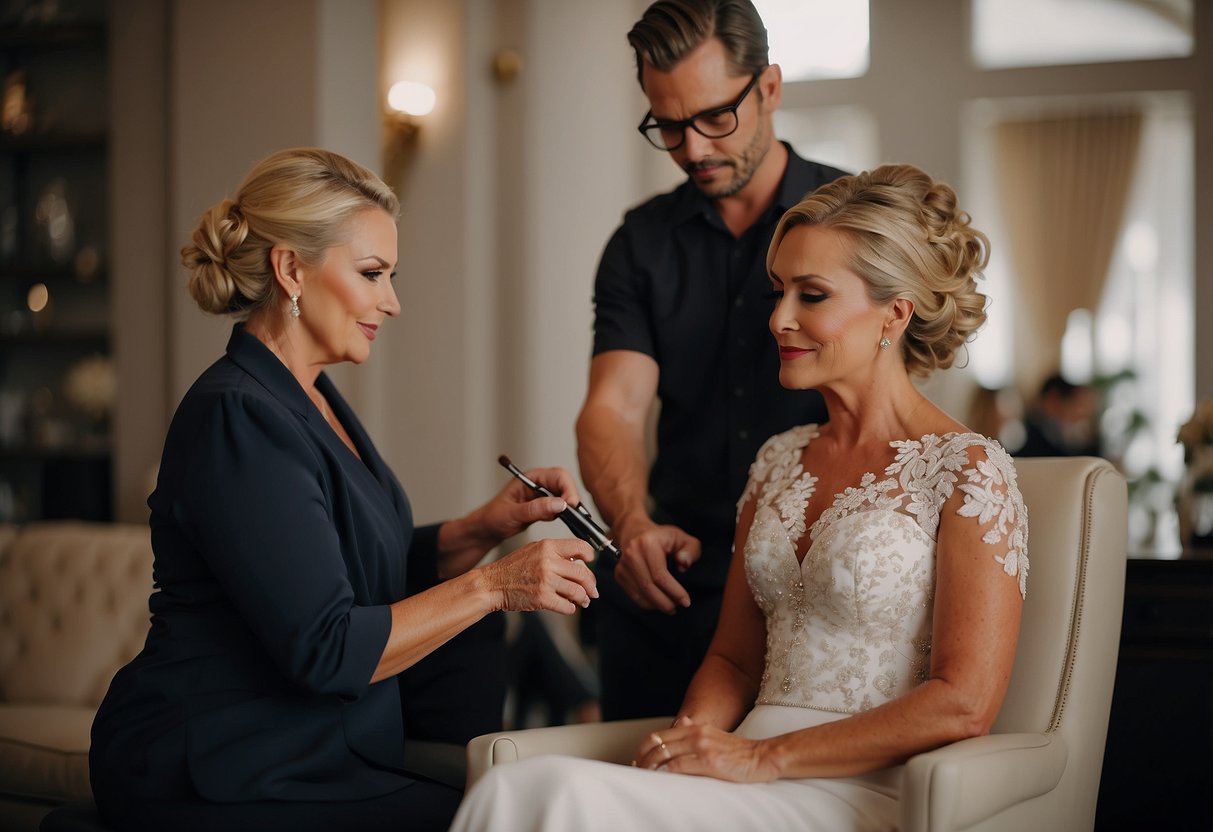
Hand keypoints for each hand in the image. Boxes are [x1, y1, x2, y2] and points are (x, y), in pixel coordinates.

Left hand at [469, 466, 584, 547]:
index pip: (557, 476)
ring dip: (572, 507)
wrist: (488, 529)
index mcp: (531, 477)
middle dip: (572, 497)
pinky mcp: (546, 507)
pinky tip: (570, 523)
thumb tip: (559, 504)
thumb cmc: (493, 517)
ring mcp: (544, 495)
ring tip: (575, 520)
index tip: (571, 504)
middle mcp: (540, 483)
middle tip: (576, 515)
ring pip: (566, 496)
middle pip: (565, 484)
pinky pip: (562, 507)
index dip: (568, 488)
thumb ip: (535, 509)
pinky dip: (568, 514)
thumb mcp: (512, 513)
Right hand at [480, 537, 597, 614]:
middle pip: (583, 573)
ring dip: (583, 599)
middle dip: (591, 585)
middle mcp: (548, 562)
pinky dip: (571, 608)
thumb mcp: (533, 550)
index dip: (590, 555)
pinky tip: (568, 606)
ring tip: (582, 600)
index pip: (580, 546)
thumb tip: (577, 561)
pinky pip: (567, 606)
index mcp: (547, 546)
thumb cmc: (511, 569)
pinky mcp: (542, 598)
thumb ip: (554, 553)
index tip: (591, 562)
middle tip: (592, 590)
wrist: (492, 584)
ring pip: (578, 591)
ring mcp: (546, 580)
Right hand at [613, 517, 700, 613]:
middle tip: (677, 607)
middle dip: (665, 602)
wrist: (634, 530)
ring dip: (657, 605)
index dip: (674, 591)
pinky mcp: (619, 574)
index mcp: (648, 543)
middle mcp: (632, 554)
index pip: (660, 575)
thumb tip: (683, 564)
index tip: (686, 601)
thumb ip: (690, 550)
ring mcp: (623, 565)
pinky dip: (647, 603)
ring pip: (641, 594)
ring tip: (670, 606)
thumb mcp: (682, 538)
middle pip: (648, 587)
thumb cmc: (662, 537)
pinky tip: (658, 602)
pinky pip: (634, 595)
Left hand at [633, 716, 777, 782]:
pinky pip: (680, 766)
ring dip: (651, 767)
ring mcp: (702, 747)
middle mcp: (696, 733)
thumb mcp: (714, 735)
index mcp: (695, 727)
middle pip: (658, 745)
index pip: (659, 735)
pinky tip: (662, 779)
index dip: (644, 748)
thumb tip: (678, 726)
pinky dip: (667, 773)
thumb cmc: (739, 752)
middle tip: (637, 771)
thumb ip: (695, 732)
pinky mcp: (709, 761)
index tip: (638, 760)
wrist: (762, 756)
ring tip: (645, 777)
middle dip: (643, 759)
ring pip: (665, 755)